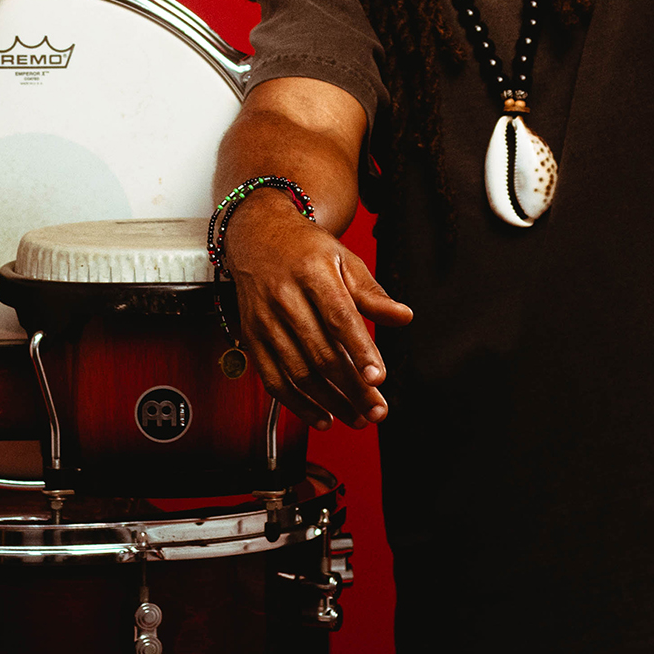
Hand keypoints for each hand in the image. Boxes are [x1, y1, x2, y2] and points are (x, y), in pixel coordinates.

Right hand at [223, 189, 412, 427]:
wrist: (257, 236)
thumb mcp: (344, 259)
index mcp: (311, 272)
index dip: (359, 350)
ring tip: (357, 418)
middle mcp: (283, 296)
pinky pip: (272, 380)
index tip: (378, 378)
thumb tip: (403, 316)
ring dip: (330, 402)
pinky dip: (297, 405)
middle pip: (320, 352)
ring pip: (297, 372)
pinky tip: (322, 417)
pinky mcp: (251, 337)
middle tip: (377, 410)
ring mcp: (263, 319)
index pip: (338, 316)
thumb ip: (372, 293)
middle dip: (352, 388)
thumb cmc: (305, 249)